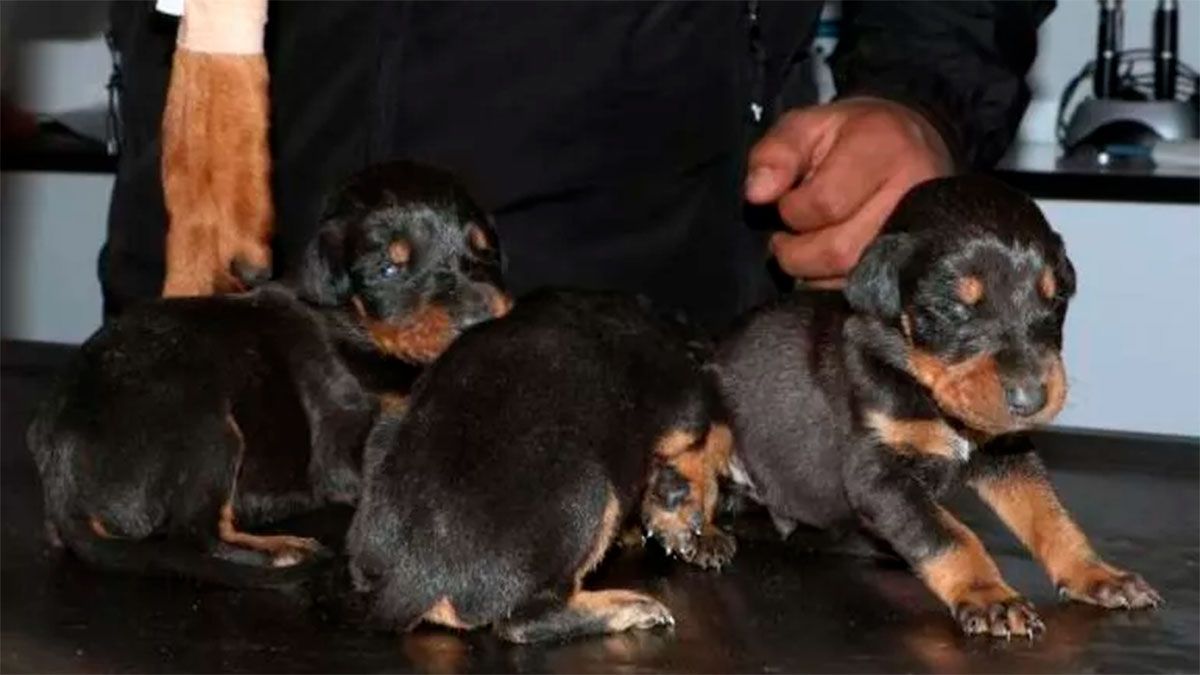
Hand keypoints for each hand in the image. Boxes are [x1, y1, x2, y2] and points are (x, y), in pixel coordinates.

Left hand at [745, 98, 952, 285]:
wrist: (918, 146)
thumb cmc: (854, 136)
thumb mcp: (808, 126)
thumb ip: (776, 154)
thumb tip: (756, 194)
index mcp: (882, 149)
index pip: (824, 203)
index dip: (792, 210)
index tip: (787, 202)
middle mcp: (911, 195)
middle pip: (838, 251)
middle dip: (797, 251)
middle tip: (788, 236)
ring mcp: (923, 236)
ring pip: (851, 279)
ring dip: (814, 272)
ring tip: (809, 246)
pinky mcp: (921, 265)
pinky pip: (867, 294)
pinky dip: (835, 284)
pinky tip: (829, 264)